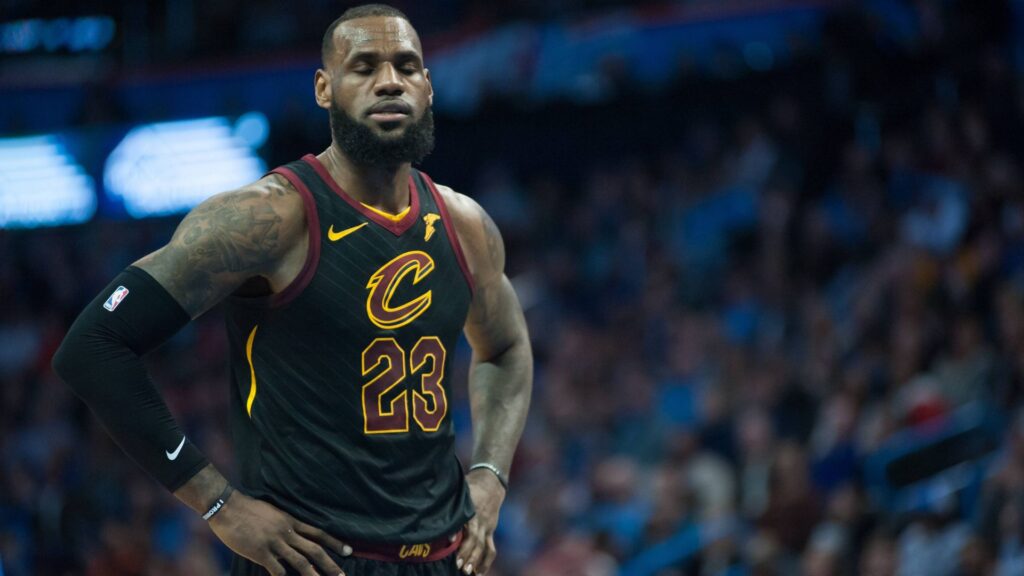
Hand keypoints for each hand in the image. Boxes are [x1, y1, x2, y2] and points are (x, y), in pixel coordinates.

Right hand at [209, 490, 351, 575]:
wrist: (227, 506)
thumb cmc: (247, 509)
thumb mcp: (272, 514)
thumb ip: (284, 526)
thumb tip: (292, 538)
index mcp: (290, 521)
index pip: (318, 533)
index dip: (335, 542)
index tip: (349, 551)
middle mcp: (287, 532)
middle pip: (314, 549)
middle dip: (330, 564)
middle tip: (342, 575)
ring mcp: (274, 542)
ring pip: (300, 561)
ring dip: (313, 575)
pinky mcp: (260, 552)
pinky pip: (276, 569)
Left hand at [456, 469, 505, 574]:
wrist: (492, 483)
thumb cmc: (470, 487)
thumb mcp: (460, 491)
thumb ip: (451, 503)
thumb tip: (432, 511)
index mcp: (470, 508)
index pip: (464, 521)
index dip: (456, 530)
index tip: (448, 541)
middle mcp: (479, 519)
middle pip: (474, 538)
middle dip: (466, 552)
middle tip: (457, 565)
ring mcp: (486, 527)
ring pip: (483, 546)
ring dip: (476, 560)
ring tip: (467, 572)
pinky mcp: (490, 531)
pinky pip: (491, 549)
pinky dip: (486, 562)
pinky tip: (478, 573)